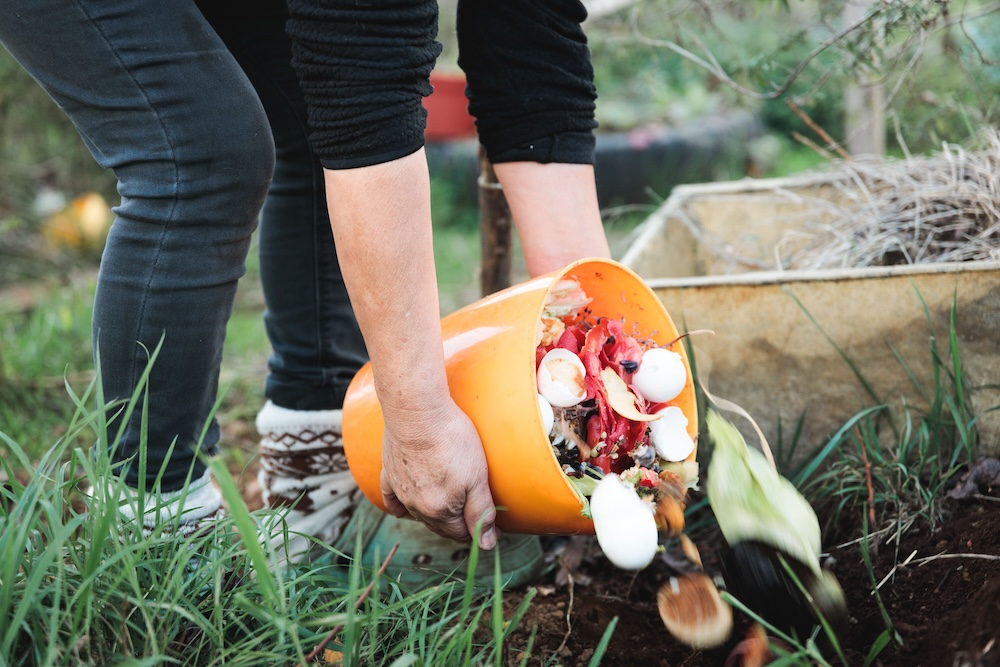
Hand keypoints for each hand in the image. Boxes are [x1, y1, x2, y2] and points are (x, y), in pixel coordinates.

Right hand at [379, 400, 498, 549]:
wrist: (417, 411)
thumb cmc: (452, 441)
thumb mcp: (477, 478)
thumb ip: (481, 513)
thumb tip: (486, 544)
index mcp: (440, 510)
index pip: (462, 533)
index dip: (480, 533)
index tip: (495, 528)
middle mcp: (416, 506)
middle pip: (441, 526)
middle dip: (459, 527)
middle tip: (476, 520)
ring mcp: (400, 490)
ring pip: (419, 514)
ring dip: (435, 517)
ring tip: (449, 513)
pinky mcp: (389, 473)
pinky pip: (392, 499)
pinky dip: (399, 507)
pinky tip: (403, 509)